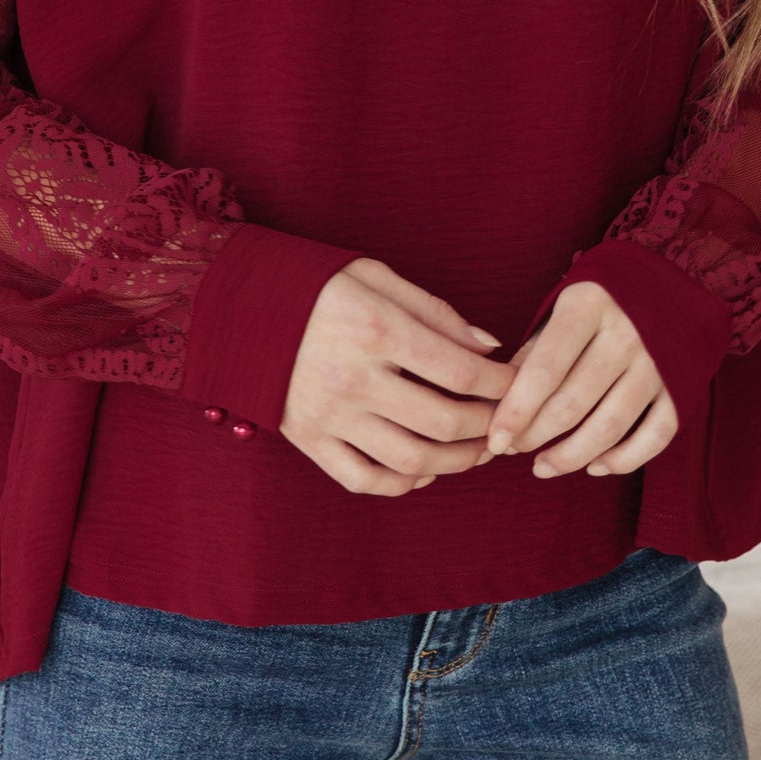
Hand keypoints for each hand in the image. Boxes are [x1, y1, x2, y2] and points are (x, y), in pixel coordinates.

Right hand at [282, 258, 514, 495]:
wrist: (239, 306)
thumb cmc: (318, 285)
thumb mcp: (375, 276)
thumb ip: (435, 311)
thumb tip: (489, 348)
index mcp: (375, 328)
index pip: (460, 370)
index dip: (503, 384)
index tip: (520, 383)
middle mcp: (353, 377)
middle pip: (443, 422)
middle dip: (488, 427)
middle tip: (505, 422)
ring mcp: (329, 415)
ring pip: (410, 459)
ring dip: (456, 462)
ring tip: (476, 450)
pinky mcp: (307, 440)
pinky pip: (364, 480)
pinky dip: (403, 483)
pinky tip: (424, 468)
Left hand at [473, 279, 677, 478]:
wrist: (676, 276)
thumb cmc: (604, 295)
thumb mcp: (565, 303)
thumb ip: (534, 349)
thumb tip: (499, 400)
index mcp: (588, 305)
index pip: (545, 369)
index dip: (517, 410)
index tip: (495, 440)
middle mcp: (626, 333)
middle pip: (573, 402)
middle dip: (536, 435)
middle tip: (513, 450)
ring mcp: (657, 362)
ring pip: (610, 426)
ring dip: (571, 456)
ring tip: (542, 467)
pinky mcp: (682, 386)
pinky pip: (655, 436)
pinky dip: (624, 459)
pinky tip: (595, 467)